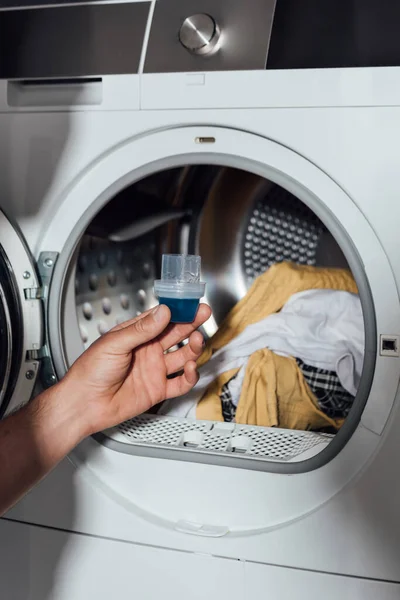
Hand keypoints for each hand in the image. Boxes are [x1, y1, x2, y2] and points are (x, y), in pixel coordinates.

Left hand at [62, 303, 210, 435]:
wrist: (84, 404)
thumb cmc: (90, 372)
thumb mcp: (115, 343)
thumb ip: (141, 329)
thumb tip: (162, 312)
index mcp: (135, 335)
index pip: (161, 318)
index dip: (177, 310)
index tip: (190, 303)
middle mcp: (147, 351)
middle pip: (176, 334)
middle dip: (191, 323)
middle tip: (203, 314)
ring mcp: (154, 370)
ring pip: (182, 356)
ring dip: (193, 348)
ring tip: (197, 341)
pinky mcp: (157, 390)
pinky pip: (181, 383)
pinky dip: (190, 376)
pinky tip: (192, 368)